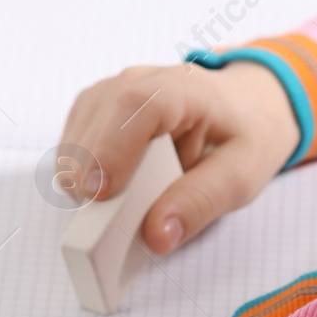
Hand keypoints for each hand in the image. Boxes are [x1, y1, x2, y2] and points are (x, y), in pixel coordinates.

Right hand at [56, 60, 300, 254]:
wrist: (244, 106)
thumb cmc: (244, 135)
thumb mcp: (243, 175)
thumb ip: (201, 203)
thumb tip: (156, 236)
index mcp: (180, 87)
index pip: (134, 107)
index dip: (111, 149)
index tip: (100, 196)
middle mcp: (134, 81)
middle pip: (93, 131)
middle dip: (98, 186)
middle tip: (123, 227)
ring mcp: (107, 94)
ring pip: (74, 146)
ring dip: (90, 187)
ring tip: (130, 207)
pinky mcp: (92, 113)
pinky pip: (73, 154)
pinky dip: (87, 181)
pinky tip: (120, 191)